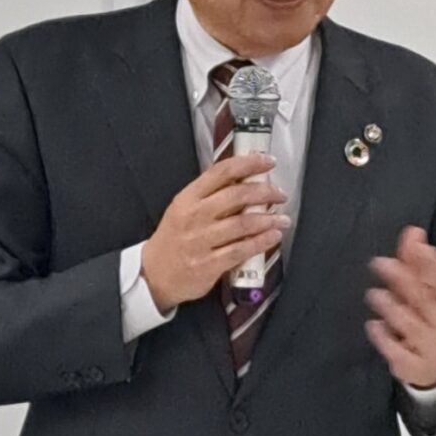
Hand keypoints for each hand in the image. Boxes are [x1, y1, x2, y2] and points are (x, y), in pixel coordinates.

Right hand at [141, 154, 289, 311]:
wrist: (153, 274)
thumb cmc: (174, 238)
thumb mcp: (184, 209)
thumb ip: (211, 195)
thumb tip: (246, 181)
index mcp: (188, 197)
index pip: (221, 172)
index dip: (248, 163)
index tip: (268, 161)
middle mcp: (194, 216)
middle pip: (237, 195)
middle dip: (265, 192)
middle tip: (280, 195)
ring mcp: (201, 241)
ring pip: (242, 223)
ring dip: (268, 219)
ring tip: (282, 219)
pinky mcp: (208, 264)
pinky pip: (241, 250)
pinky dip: (261, 242)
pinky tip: (273, 237)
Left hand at [365, 226, 435, 388]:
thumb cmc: (434, 323)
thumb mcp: (432, 294)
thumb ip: (419, 263)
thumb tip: (412, 231)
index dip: (431, 263)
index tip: (417, 246)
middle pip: (425, 300)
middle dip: (404, 280)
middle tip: (380, 263)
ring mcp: (430, 347)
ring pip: (412, 326)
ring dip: (393, 308)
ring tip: (375, 294)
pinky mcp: (413, 366)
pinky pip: (398, 353)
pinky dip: (385, 340)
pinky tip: (373, 326)